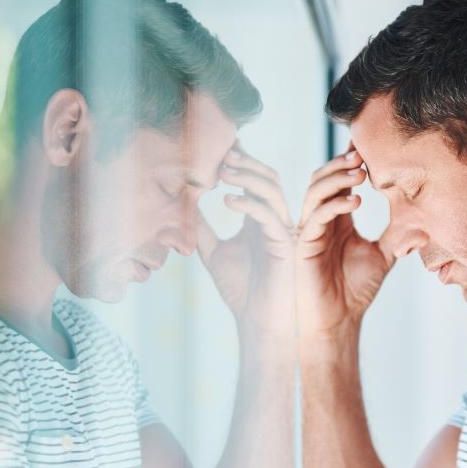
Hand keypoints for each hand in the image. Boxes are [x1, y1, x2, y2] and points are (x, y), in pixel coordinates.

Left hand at [197, 143, 295, 335]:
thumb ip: (201, 227)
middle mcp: (275, 220)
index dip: (241, 160)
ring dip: (248, 177)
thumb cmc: (240, 289)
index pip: (254, 180)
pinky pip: (269, 215)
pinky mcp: (284, 245)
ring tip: (223, 172)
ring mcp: (282, 231)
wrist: (257, 321)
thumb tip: (182, 204)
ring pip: (273, 190)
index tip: (220, 146)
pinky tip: (225, 200)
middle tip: (222, 154)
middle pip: (268, 177)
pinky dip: (248, 203)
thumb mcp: (212, 251)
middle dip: (247, 162)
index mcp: (261, 219)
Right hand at [295, 145, 393, 336]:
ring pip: (314, 193)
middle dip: (340, 165)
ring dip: (336, 179)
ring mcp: (310, 231)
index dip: (349, 163)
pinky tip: (354, 202)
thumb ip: (396, 232)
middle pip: (322, 179)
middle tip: (361, 156)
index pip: (339, 181)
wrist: (340, 319)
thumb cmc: (357, 288)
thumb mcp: (384, 254)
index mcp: (337, 218)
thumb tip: (421, 213)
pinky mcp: (304, 246)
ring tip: (359, 175)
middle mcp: (320, 220)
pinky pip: (314, 218)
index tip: (368, 150)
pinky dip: (333, 205)